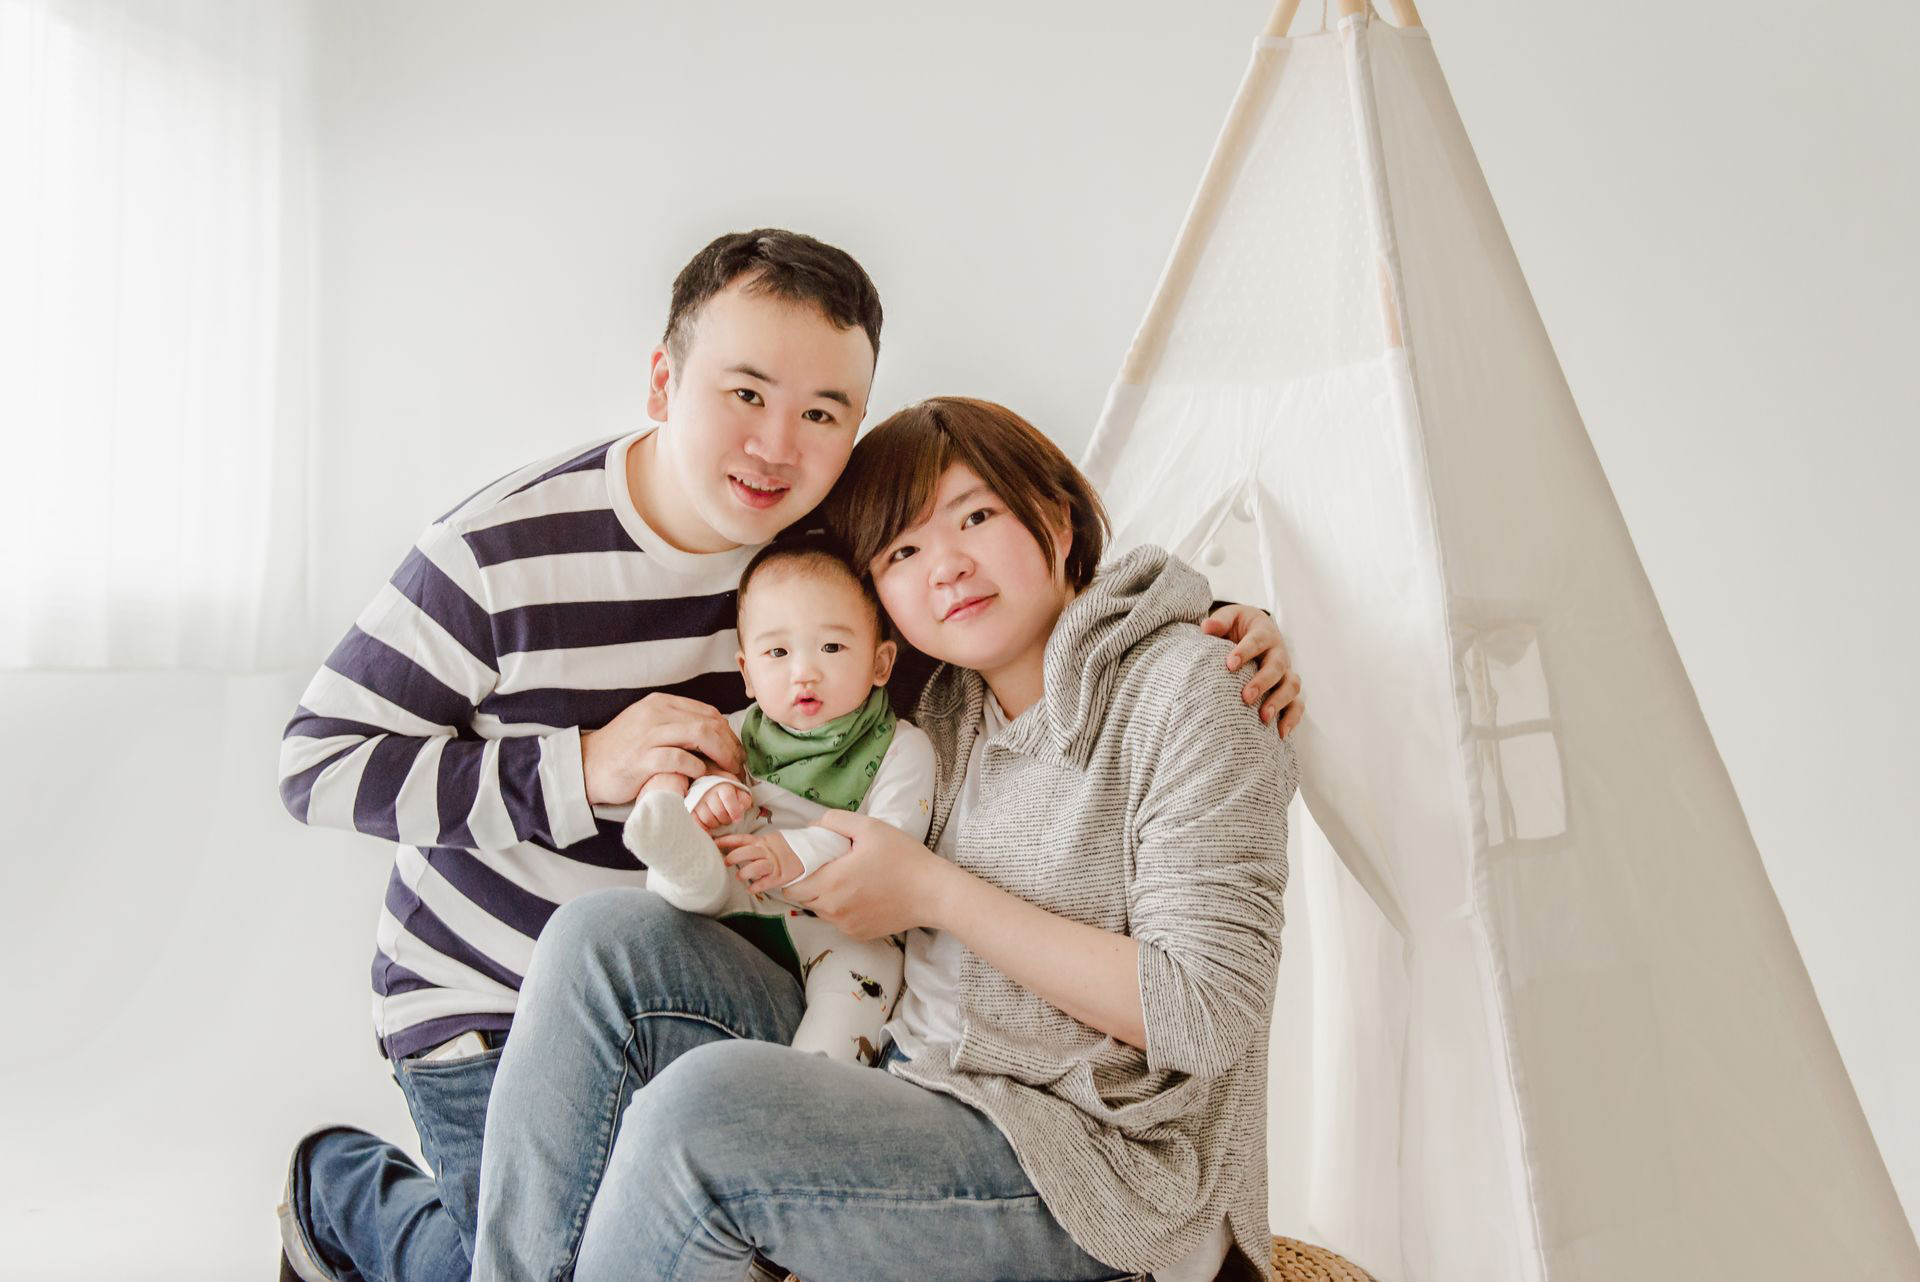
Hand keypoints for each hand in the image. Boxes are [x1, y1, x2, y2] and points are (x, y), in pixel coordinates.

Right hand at [580, 693, 745, 805]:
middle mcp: (656, 713)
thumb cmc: (622, 751)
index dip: (728, 733)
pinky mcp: (642, 758)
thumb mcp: (649, 727)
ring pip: (700, 736)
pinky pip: (680, 759)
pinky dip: (697, 768)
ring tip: (728, 772)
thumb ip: (677, 725)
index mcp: (661, 703)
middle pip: (709, 723)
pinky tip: (700, 776)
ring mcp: (648, 735)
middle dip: (730, 746)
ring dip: (721, 755)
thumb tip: (714, 736)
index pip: (707, 712)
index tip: (736, 752)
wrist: (587, 766)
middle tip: (738, 766)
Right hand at [692, 780, 753, 831]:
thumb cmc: (728, 792)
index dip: (734, 811)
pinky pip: (697, 823)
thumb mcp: (739, 792)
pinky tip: (710, 825)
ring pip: (708, 820)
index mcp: (722, 785)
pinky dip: (705, 827)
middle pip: (719, 812)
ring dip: (716, 824)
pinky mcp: (690, 809)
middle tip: (728, 819)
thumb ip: (744, 800)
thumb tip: (741, 809)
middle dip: (726, 820)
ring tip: (718, 820)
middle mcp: (708, 791)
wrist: (709, 785)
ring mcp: (697, 800)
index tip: (737, 820)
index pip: (728, 798)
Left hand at [717, 832, 805, 894]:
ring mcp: (773, 864)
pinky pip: (766, 882)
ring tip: (739, 877)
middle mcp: (765, 851)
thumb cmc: (780, 849)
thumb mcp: (765, 841)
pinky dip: (757, 886)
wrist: (804, 853)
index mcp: (760, 841)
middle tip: (725, 862)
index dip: (727, 841)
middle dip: (734, 856)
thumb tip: (727, 846)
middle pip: (748, 852)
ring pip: (757, 866)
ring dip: (746, 872)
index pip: (741, 839)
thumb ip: (750, 844)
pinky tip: (749, 889)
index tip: (714, 843)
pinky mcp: (779, 876)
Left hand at [774, 810, 953, 940]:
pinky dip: (843, 910)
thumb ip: (835, 821)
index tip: (810, 862)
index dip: (796, 874)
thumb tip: (813, 826)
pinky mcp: (859, 934)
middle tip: (830, 867)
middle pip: (804, 899)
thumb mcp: (870, 828)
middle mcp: (833, 910)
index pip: (792, 886)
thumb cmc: (903, 858)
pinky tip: (863, 895)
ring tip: (848, 880)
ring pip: (821, 911)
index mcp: (831, 883)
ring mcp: (846, 926)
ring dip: (826, 897)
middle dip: (810, 884)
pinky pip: (840, 921)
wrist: (933, 894)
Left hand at [1202, 604, 1303, 736]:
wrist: (1256, 631)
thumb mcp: (1230, 617)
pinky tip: (1280, 734)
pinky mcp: (1289, 689)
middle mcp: (1279, 653)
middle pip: (1277, 666)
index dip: (1244, 652)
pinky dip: (1292, 718)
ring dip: (1279, 702)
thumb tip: (1207, 627)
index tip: (1229, 665)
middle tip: (1245, 697)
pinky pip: (1297, 704)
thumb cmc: (1239, 626)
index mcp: (1264, 633)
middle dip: (1262, 682)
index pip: (1256, 641)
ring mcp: (1286, 672)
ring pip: (1291, 686)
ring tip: (1263, 718)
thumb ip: (1219, 622)